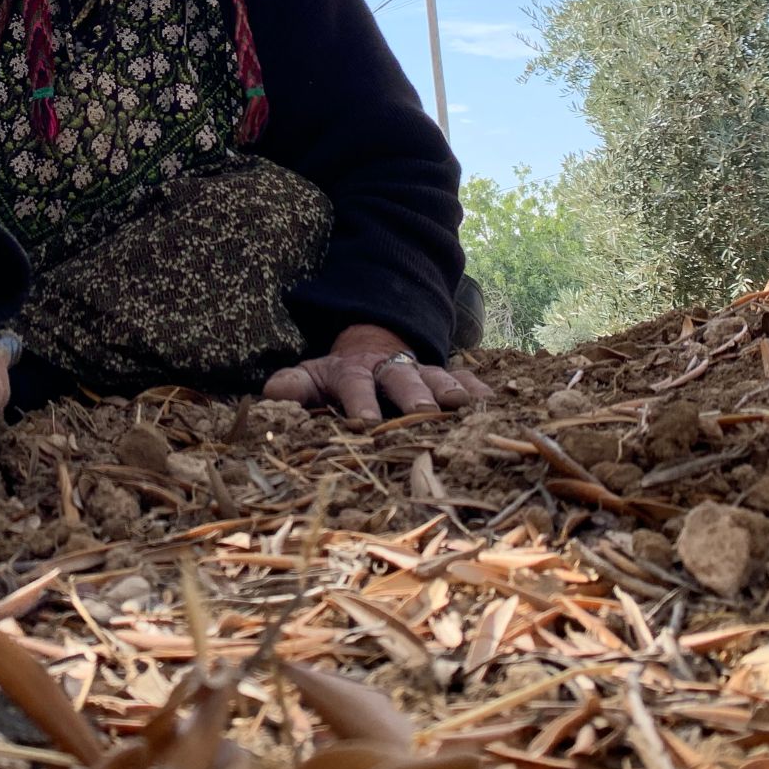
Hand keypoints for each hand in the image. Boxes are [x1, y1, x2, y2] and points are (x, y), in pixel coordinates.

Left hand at [262, 323, 491, 422]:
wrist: (374, 346)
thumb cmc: (338, 376)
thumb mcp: (311, 376)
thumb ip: (292, 385)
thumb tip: (271, 395)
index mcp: (355, 372)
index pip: (356, 386)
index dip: (360, 402)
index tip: (364, 422)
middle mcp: (392, 369)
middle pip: (404, 379)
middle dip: (414, 395)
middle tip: (424, 412)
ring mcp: (423, 372)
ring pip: (440, 377)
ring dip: (454, 390)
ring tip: (469, 407)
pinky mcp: (447, 377)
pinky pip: (468, 380)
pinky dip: (482, 391)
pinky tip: (497, 405)